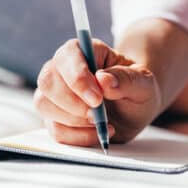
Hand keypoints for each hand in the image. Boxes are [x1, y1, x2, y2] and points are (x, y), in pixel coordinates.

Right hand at [33, 38, 161, 145]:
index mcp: (83, 51)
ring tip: (99, 123)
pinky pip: (53, 129)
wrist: (133, 109)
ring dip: (72, 120)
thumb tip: (104, 80)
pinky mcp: (53, 116)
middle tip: (97, 115)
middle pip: (47, 80)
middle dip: (72, 102)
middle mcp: (62, 69)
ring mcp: (54, 93)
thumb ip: (127, 79)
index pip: (68, 56)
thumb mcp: (143, 82)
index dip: (77, 78)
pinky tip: (96, 132)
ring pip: (44, 104)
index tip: (97, 99)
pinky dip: (76, 136)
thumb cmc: (136, 89)